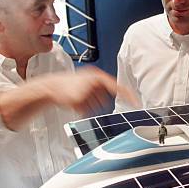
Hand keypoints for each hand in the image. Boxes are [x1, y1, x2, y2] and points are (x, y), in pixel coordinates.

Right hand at [0, 66, 138, 130]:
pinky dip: (80, 110)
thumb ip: (102, 86)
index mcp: (98, 76)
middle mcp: (94, 82)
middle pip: (105, 101)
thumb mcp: (89, 80)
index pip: (118, 87)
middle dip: (96, 103)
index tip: (137, 104)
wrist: (51, 86)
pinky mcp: (78, 99)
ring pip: (96, 107)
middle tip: (83, 97)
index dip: (128, 96)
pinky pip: (86, 111)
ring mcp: (86, 90)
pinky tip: (72, 103)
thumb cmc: (71, 85)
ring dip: (88, 107)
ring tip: (76, 98)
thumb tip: (118, 95)